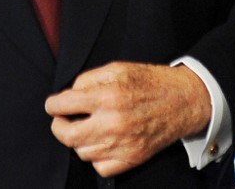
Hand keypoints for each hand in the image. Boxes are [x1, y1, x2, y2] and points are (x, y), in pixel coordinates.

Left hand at [45, 61, 211, 176]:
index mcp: (107, 96)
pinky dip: (96, 156)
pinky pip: (100, 166)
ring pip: (81, 152)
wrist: (181, 101)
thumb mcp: (117, 68)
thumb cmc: (149, 82)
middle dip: (58, 126)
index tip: (53, 105)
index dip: (53, 104)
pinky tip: (101, 142)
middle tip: (62, 120)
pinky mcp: (131, 159)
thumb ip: (89, 79)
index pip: (63, 104)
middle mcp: (112, 123)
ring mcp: (122, 144)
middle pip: (67, 135)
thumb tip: (69, 94)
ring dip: (79, 140)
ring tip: (87, 127)